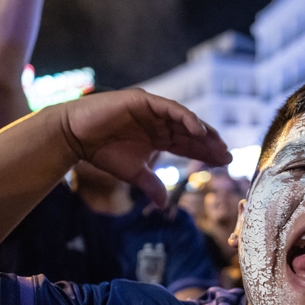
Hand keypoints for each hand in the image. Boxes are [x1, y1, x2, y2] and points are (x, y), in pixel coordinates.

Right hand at [60, 89, 230, 205]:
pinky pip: (170, 109)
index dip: (206, 153)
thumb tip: (163, 205)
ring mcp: (152, 109)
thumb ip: (151, 185)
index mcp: (159, 137)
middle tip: (228, 156)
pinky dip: (185, 118)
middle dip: (210, 144)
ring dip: (203, 131)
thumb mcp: (134, 173)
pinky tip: (198, 130)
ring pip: (184, 119)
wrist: (76, 136)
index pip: (188, 145)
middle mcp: (159, 122)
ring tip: (218, 144)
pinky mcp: (143, 100)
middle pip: (191, 133)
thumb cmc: (102, 152)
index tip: (225, 163)